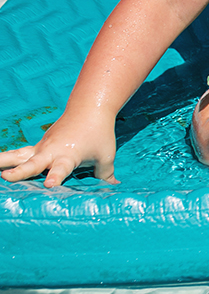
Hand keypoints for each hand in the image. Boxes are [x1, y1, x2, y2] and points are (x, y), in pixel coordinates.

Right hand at [0, 111, 118, 187]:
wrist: (89, 108)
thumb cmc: (99, 133)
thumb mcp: (106, 155)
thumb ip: (105, 173)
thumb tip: (113, 186)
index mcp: (69, 156)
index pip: (61, 169)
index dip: (55, 177)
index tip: (50, 184)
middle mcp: (51, 152)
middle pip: (33, 163)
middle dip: (20, 171)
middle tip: (6, 177)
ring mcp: (41, 147)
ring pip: (18, 155)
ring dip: (2, 161)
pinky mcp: (38, 145)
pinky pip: (20, 154)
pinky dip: (6, 159)